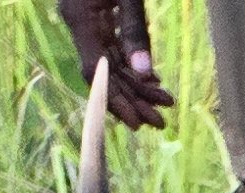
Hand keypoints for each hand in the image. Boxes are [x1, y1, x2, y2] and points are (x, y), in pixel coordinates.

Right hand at [58, 0, 172, 128]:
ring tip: (164, 106)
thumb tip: (145, 72)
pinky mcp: (98, 17)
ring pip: (111, 63)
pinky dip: (133, 66)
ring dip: (137, 87)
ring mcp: (87, 21)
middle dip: (133, 100)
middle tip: (161, 123)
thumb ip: (135, 29)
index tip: (137, 123)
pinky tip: (153, 82)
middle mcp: (79, 23)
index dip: (115, 100)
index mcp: (80, 18)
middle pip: (105, 73)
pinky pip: (113, 48)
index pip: (96, 71)